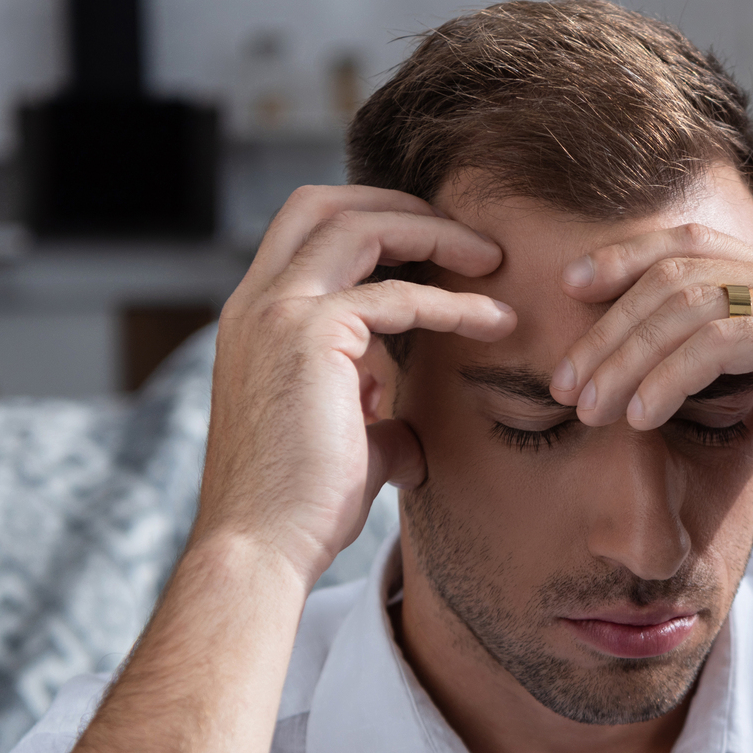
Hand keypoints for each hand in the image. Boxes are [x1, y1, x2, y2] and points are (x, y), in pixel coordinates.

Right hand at [200, 186, 513, 583]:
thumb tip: (414, 434)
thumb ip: (374, 419)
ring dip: (434, 236)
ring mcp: (276, 313)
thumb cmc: (302, 507)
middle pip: (325, 205)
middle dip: (401, 206)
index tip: (438, 251)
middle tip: (468, 238)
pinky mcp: (309, 337)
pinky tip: (496, 321)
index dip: (374, 224)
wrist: (262, 548)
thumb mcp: (347, 445)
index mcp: (256, 319)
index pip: (308, 232)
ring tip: (494, 261)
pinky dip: (452, 304)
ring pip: (358, 226)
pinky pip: (396, 297)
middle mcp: (256, 303)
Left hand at [550, 224, 752, 541]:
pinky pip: (722, 340)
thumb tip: (694, 374)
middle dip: (607, 324)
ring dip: (625, 356)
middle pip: (674, 270)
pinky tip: (639, 415)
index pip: (688, 248)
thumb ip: (752, 367)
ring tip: (587, 406)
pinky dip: (668, 376)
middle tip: (563, 379)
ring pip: (688, 303)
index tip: (568, 295)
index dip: (621, 259)